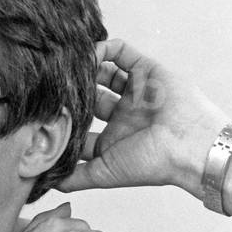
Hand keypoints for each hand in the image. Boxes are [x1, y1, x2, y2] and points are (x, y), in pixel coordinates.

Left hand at [58, 39, 230, 197]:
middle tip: (50, 86)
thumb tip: (45, 183)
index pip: (80, 128)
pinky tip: (88, 52)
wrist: (191, 146)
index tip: (40, 116)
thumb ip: (75, 179)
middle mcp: (123, 116)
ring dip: (85, 69)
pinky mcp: (147, 71)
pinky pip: (123, 54)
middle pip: (89, 98)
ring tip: (66, 65)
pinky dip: (105, 49)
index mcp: (113, 140)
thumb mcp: (104, 175)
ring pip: (103, 74)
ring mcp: (135, 93)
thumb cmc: (152, 164)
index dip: (64, 122)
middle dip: (72, 93)